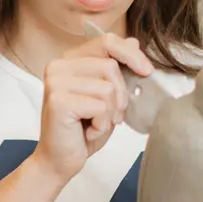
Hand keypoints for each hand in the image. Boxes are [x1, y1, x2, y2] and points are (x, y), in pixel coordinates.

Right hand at [32, 31, 153, 181]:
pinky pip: (101, 106)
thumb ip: (116, 69)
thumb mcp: (106, 95)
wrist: (60, 160)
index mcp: (69, 60)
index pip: (106, 41)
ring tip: (96, 123)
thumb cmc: (84, 129)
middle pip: (110, 66)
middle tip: (108, 115)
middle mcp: (58, 66)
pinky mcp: (59, 101)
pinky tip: (88, 131)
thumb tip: (133, 42)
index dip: (131, 55)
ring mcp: (56, 82)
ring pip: (108, 88)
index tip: (146, 72)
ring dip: (111, 112)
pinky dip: (102, 124)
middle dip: (120, 95)